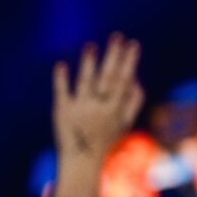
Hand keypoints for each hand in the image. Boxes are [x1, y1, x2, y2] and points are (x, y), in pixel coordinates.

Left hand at [53, 33, 143, 166]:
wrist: (81, 160)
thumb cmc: (105, 139)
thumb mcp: (125, 123)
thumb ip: (134, 101)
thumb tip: (135, 77)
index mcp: (115, 110)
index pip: (123, 81)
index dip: (128, 62)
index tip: (133, 43)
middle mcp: (98, 108)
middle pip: (107, 79)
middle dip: (113, 57)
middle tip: (117, 36)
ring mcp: (79, 109)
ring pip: (85, 83)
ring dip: (88, 64)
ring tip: (91, 46)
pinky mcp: (62, 111)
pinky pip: (62, 93)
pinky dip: (61, 79)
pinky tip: (61, 64)